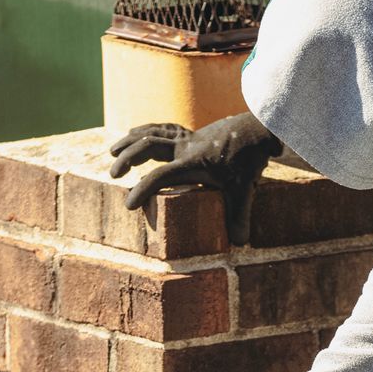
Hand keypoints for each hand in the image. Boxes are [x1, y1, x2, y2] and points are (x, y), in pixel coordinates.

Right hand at [109, 112, 281, 246]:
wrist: (260, 128)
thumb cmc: (249, 159)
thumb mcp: (245, 189)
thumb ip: (240, 216)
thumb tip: (239, 243)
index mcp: (193, 162)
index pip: (161, 176)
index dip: (143, 190)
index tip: (129, 205)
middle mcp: (185, 147)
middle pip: (149, 145)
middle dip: (128, 158)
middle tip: (114, 174)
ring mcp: (187, 138)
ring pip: (152, 132)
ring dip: (131, 140)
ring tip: (112, 151)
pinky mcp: (191, 134)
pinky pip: (163, 129)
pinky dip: (146, 131)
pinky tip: (134, 134)